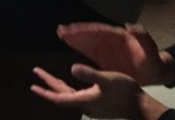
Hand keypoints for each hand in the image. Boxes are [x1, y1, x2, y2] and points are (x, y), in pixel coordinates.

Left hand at [30, 64, 170, 119]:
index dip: (46, 91)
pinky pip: (76, 96)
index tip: (33, 86)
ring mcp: (91, 106)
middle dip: (48, 84)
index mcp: (84, 100)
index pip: (59, 98)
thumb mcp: (107, 80)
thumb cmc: (124, 92)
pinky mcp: (97, 105)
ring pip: (69, 96)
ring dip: (57, 86)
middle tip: (36, 72)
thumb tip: (72, 68)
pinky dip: (68, 89)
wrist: (141, 107)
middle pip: (61, 95)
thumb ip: (90, 74)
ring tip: (47, 77)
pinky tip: (69, 84)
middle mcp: (85, 105)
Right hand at [56, 23, 174, 86]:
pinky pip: (89, 50)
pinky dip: (79, 45)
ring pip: (87, 40)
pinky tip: (69, 43)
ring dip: (75, 37)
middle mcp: (110, 39)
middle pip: (91, 33)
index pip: (101, 30)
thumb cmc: (153, 60)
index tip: (76, 28)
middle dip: (76, 31)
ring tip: (61, 33)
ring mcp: (106, 47)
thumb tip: (129, 25)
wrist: (155, 71)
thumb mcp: (151, 48)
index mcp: (119, 36)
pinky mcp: (104, 56)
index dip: (88, 29)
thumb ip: (142, 36)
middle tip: (61, 30)